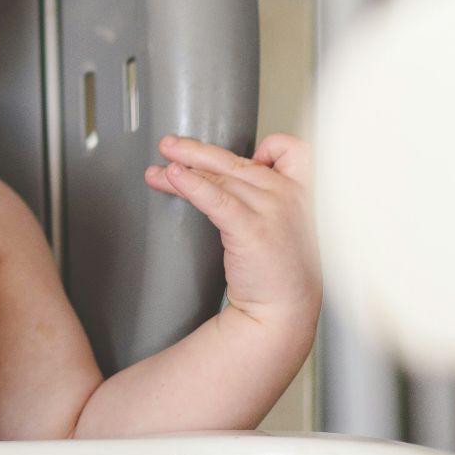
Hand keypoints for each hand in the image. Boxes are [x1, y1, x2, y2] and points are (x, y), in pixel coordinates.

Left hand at [145, 134, 320, 327]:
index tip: (233, 158)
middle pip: (235, 161)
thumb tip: (219, 176)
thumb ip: (262, 196)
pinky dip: (192, 185)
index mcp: (298, 190)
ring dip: (182, 170)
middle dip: (195, 151)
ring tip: (157, 170)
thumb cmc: (279, 268)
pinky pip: (217, 199)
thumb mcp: (282, 223)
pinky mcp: (252, 230)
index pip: (289, 149)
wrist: (284, 309)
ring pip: (219, 178)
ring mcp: (271, 210)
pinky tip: (173, 177)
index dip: (266, 146)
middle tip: (168, 145)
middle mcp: (287, 194)